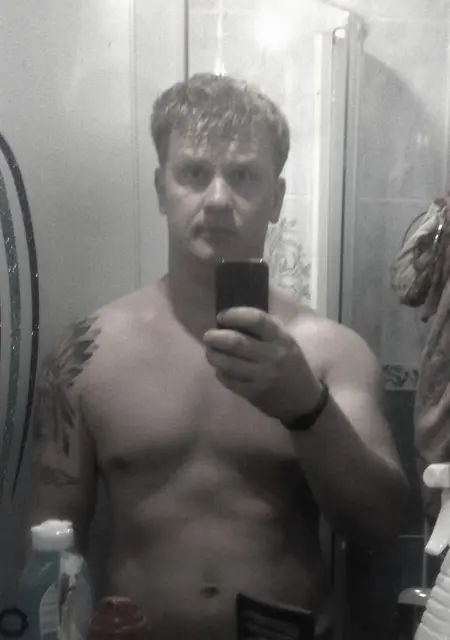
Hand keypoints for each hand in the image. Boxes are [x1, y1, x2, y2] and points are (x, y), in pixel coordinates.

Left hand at [203, 307, 321, 421]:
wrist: (303, 400)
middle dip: (216, 337)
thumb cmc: (291, 364)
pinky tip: (220, 368)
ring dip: (213, 355)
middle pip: (236, 342)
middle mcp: (273, 357)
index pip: (256, 320)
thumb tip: (232, 318)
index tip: (221, 316)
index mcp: (282, 339)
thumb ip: (265, 330)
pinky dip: (220, 372)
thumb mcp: (286, 342)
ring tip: (210, 351)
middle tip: (208, 336)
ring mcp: (262, 377)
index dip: (235, 315)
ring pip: (228, 363)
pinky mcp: (254, 394)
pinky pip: (229, 380)